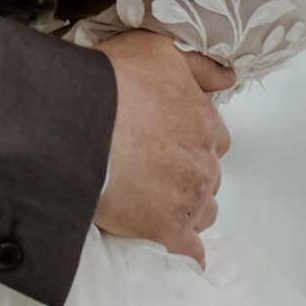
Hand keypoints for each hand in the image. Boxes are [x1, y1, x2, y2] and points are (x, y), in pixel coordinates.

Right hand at [94, 32, 232, 265]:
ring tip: (156, 204)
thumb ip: (198, 66)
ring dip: (186, 209)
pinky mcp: (166, 230)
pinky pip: (189, 252)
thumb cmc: (114, 81)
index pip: (214, 139)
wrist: (79, 120)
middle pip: (208, 176)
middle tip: (154, 170)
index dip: (191, 141)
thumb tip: (226, 77)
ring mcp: (188, 199)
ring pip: (202, 212)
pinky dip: (185, 254)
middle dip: (187, 174)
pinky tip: (177, 251)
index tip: (169, 143)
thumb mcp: (158, 51)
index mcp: (206, 122)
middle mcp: (204, 162)